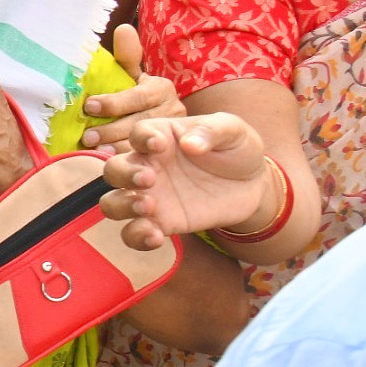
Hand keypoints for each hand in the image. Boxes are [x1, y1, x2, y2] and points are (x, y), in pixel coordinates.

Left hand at [83, 25, 183, 152]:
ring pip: (143, 146)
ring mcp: (174, 139)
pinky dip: (127, 164)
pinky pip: (146, 163)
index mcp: (161, 89)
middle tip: (87, 136)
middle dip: (111, 130)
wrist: (166, 127)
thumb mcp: (136, 77)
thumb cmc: (140, 97)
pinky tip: (109, 165)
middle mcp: (172, 113)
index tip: (90, 105)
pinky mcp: (169, 159)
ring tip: (95, 153)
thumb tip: (123, 29)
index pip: (137, 96)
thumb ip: (128, 57)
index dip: (113, 102)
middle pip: (139, 123)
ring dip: (118, 151)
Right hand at [100, 113, 267, 249]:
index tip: (159, 145)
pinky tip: (156, 236)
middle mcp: (148, 165)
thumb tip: (190, 144)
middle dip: (124, 174)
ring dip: (123, 205)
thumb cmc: (237, 149)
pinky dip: (137, 236)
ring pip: (113, 202)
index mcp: (161, 136)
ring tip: (149, 207)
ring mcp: (151, 196)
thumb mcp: (232, 130)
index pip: (138, 133)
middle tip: (149, 179)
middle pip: (113, 168)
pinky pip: (134, 232)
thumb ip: (211, 131)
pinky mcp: (162, 223)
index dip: (142, 138)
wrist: (253, 186)